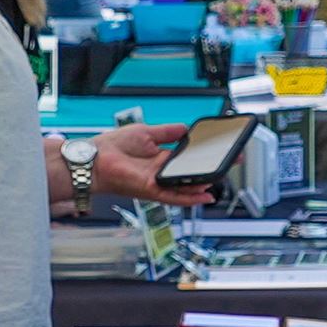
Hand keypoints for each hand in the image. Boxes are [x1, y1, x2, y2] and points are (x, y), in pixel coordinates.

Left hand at [91, 123, 213, 207]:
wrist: (95, 159)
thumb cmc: (112, 147)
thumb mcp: (146, 133)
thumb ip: (168, 132)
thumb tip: (186, 128)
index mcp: (161, 159)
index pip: (189, 160)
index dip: (206, 157)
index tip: (223, 151)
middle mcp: (162, 173)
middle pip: (192, 175)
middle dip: (212, 172)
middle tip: (231, 163)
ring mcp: (158, 183)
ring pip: (187, 188)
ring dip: (205, 186)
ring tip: (221, 178)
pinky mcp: (152, 191)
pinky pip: (175, 196)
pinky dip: (190, 198)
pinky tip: (204, 196)